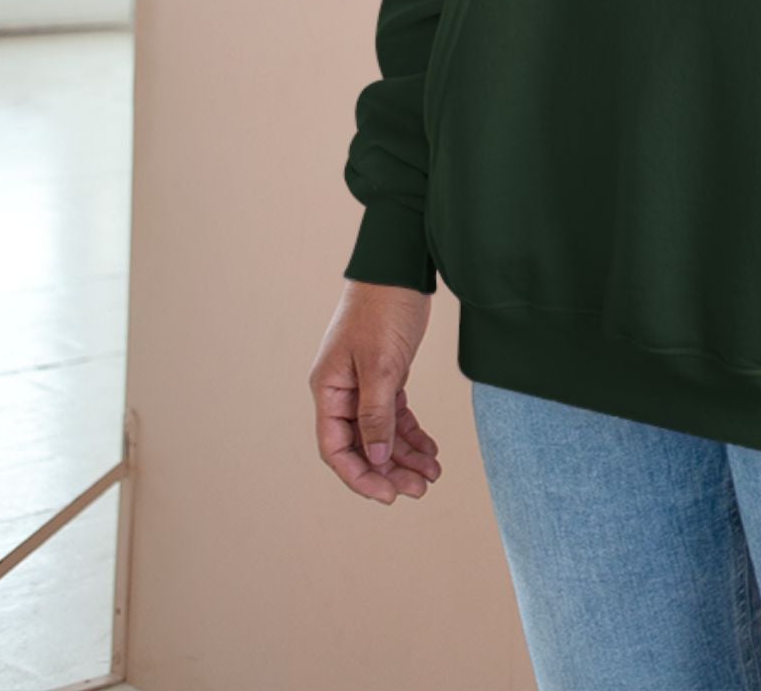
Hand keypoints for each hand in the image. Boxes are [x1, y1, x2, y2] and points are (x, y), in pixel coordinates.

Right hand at [309, 280, 443, 503]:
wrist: (401, 264)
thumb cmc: (383, 308)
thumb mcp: (381, 364)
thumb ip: (376, 414)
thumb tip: (377, 460)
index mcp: (328, 390)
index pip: (336, 449)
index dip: (360, 476)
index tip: (388, 495)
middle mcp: (342, 391)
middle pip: (362, 446)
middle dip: (390, 470)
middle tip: (421, 488)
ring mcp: (363, 383)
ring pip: (382, 433)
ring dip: (405, 456)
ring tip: (433, 474)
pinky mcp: (386, 374)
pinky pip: (395, 414)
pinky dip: (412, 433)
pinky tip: (430, 449)